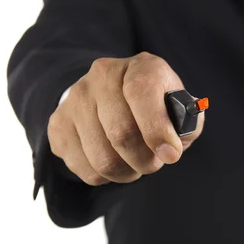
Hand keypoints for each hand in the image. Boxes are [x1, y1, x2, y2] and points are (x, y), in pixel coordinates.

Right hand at [47, 52, 204, 184]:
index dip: (157, 130)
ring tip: (136, 165)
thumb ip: (185, 124)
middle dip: (145, 160)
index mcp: (141, 66)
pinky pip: (83, 168)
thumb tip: (172, 146)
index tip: (171, 155)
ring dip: (126, 172)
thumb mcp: (179, 109)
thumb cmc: (157, 107)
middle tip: (154, 164)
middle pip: (121, 133)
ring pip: (102, 158)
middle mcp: (103, 75)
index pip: (141, 92)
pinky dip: (105, 177)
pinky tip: (114, 162)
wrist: (116, 98)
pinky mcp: (58, 123)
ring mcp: (76, 98)